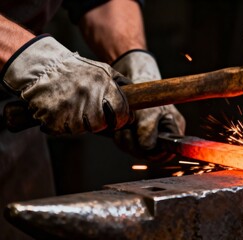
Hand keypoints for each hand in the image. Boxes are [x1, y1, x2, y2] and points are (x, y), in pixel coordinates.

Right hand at [0, 35, 129, 133]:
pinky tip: (61, 111)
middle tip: (93, 116)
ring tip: (74, 110)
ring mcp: (69, 107)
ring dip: (80, 124)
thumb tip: (137, 94)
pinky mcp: (53, 117)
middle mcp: (87, 96)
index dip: (122, 119)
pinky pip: (63, 130)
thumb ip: (119, 82)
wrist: (42, 67)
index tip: (119, 121)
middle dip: (99, 124)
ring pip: (82, 129)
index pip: (121, 110)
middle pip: (101, 124)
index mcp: (102, 84)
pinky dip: (62, 125)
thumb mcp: (102, 69)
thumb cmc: (76, 70)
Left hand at [112, 50, 185, 159]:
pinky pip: (127, 144)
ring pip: (136, 150)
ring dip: (126, 142)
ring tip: (121, 129)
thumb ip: (148, 129)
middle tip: (126, 134)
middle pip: (150, 154)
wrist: (135, 79)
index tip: (145, 146)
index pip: (169, 152)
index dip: (157, 153)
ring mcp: (147, 135)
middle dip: (136, 146)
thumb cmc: (148, 92)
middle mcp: (162, 135)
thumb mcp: (149, 110)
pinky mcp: (133, 133)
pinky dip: (120, 138)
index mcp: (174, 130)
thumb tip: (147, 147)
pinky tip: (117, 129)